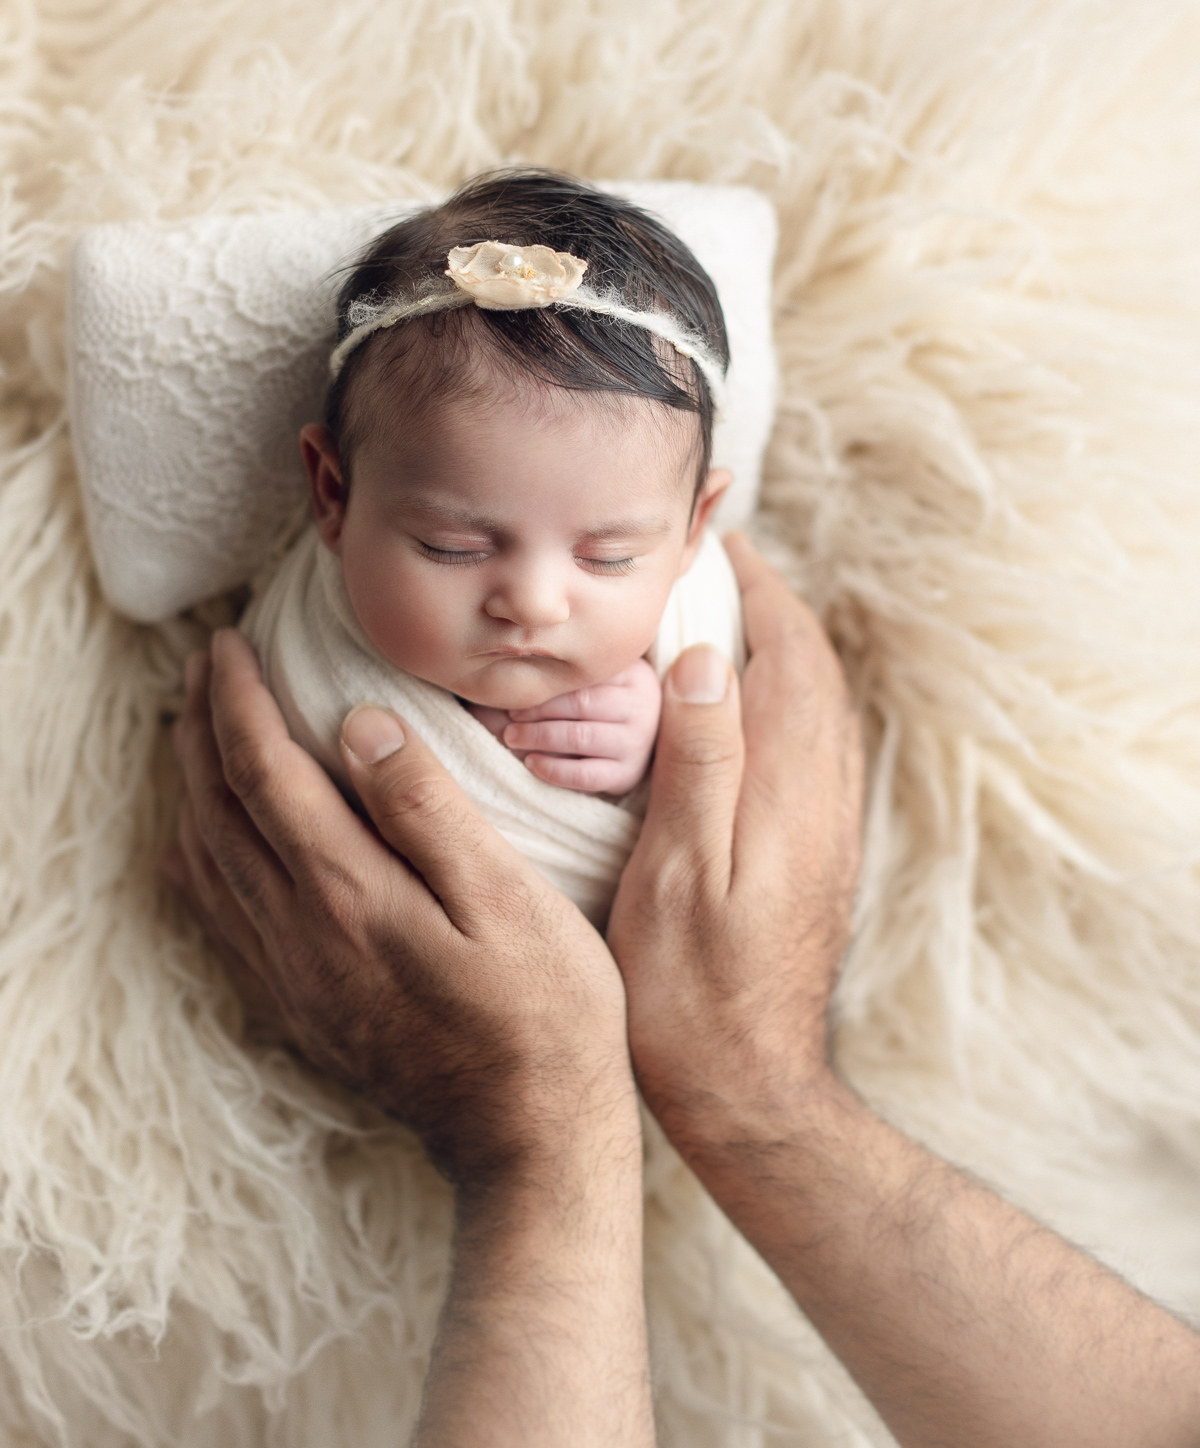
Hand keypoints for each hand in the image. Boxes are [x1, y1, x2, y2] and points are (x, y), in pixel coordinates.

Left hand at [168, 629, 638, 1193]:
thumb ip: (427, 807)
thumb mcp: (507, 896)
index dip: (238, 699)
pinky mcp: (301, 1007)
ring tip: (197, 730)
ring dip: (192, 785)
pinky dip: (197, 860)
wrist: (531, 1138)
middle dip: (200, 727)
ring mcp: (293, 976)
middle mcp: (299, 932)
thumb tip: (360, 723)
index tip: (231, 642)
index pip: (262, 771)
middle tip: (204, 665)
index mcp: (347, 891)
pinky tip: (200, 844)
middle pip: (216, 809)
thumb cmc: (544, 1009)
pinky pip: (219, 918)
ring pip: (207, 860)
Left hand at [468, 657, 662, 794]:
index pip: (585, 677)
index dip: (548, 685)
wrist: (646, 740)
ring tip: (512, 736)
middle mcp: (640, 708)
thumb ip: (578, 670)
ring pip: (580, 738)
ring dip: (539, 737)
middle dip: (538, 711)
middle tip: (510, 715)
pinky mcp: (627, 774)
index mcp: (634, 676)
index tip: (519, 689)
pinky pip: (585, 774)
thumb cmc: (610, 701)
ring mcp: (635, 743)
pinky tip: (532, 763)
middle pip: (581, 705)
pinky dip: (554, 769)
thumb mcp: (606, 678)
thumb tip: (522, 663)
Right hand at [607, 532, 862, 1162]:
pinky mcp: (816, 858)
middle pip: (815, 674)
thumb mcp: (681, 871)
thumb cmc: (693, 990)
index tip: (716, 547)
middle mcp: (821, 799)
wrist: (751, 1092)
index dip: (759, 592)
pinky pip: (811, 750)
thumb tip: (709, 660)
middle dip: (772, 609)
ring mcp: (824, 831)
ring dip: (780, 653)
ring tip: (721, 624)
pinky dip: (781, 703)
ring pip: (818, 711)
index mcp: (789, 789)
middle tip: (714, 571)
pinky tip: (739, 714)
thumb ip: (703, 762)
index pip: (792, 657)